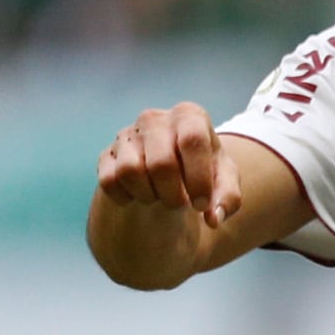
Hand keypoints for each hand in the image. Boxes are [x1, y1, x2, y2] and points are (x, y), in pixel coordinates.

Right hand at [98, 102, 241, 230]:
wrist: (173, 170)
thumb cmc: (203, 170)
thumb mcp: (224, 181)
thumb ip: (227, 199)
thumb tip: (213, 218)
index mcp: (189, 116)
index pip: (192, 141)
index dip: (198, 179)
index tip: (202, 204)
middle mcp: (154, 118)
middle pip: (161, 164)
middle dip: (174, 195)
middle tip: (181, 205)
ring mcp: (127, 134)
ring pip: (130, 172)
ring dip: (149, 196)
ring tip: (160, 197)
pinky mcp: (107, 154)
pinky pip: (110, 181)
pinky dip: (127, 198)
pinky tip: (140, 196)